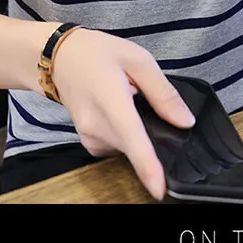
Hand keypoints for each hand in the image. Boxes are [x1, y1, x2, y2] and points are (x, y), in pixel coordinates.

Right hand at [49, 28, 195, 199]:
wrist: (58, 56)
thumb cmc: (94, 53)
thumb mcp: (138, 60)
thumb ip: (163, 93)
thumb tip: (185, 121)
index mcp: (112, 102)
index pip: (133, 142)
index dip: (148, 169)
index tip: (159, 189)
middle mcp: (97, 126)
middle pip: (137, 146)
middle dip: (150, 129)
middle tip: (137, 93)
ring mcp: (90, 137)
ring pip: (129, 147)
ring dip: (136, 129)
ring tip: (124, 97)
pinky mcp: (89, 142)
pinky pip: (117, 145)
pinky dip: (124, 132)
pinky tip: (116, 109)